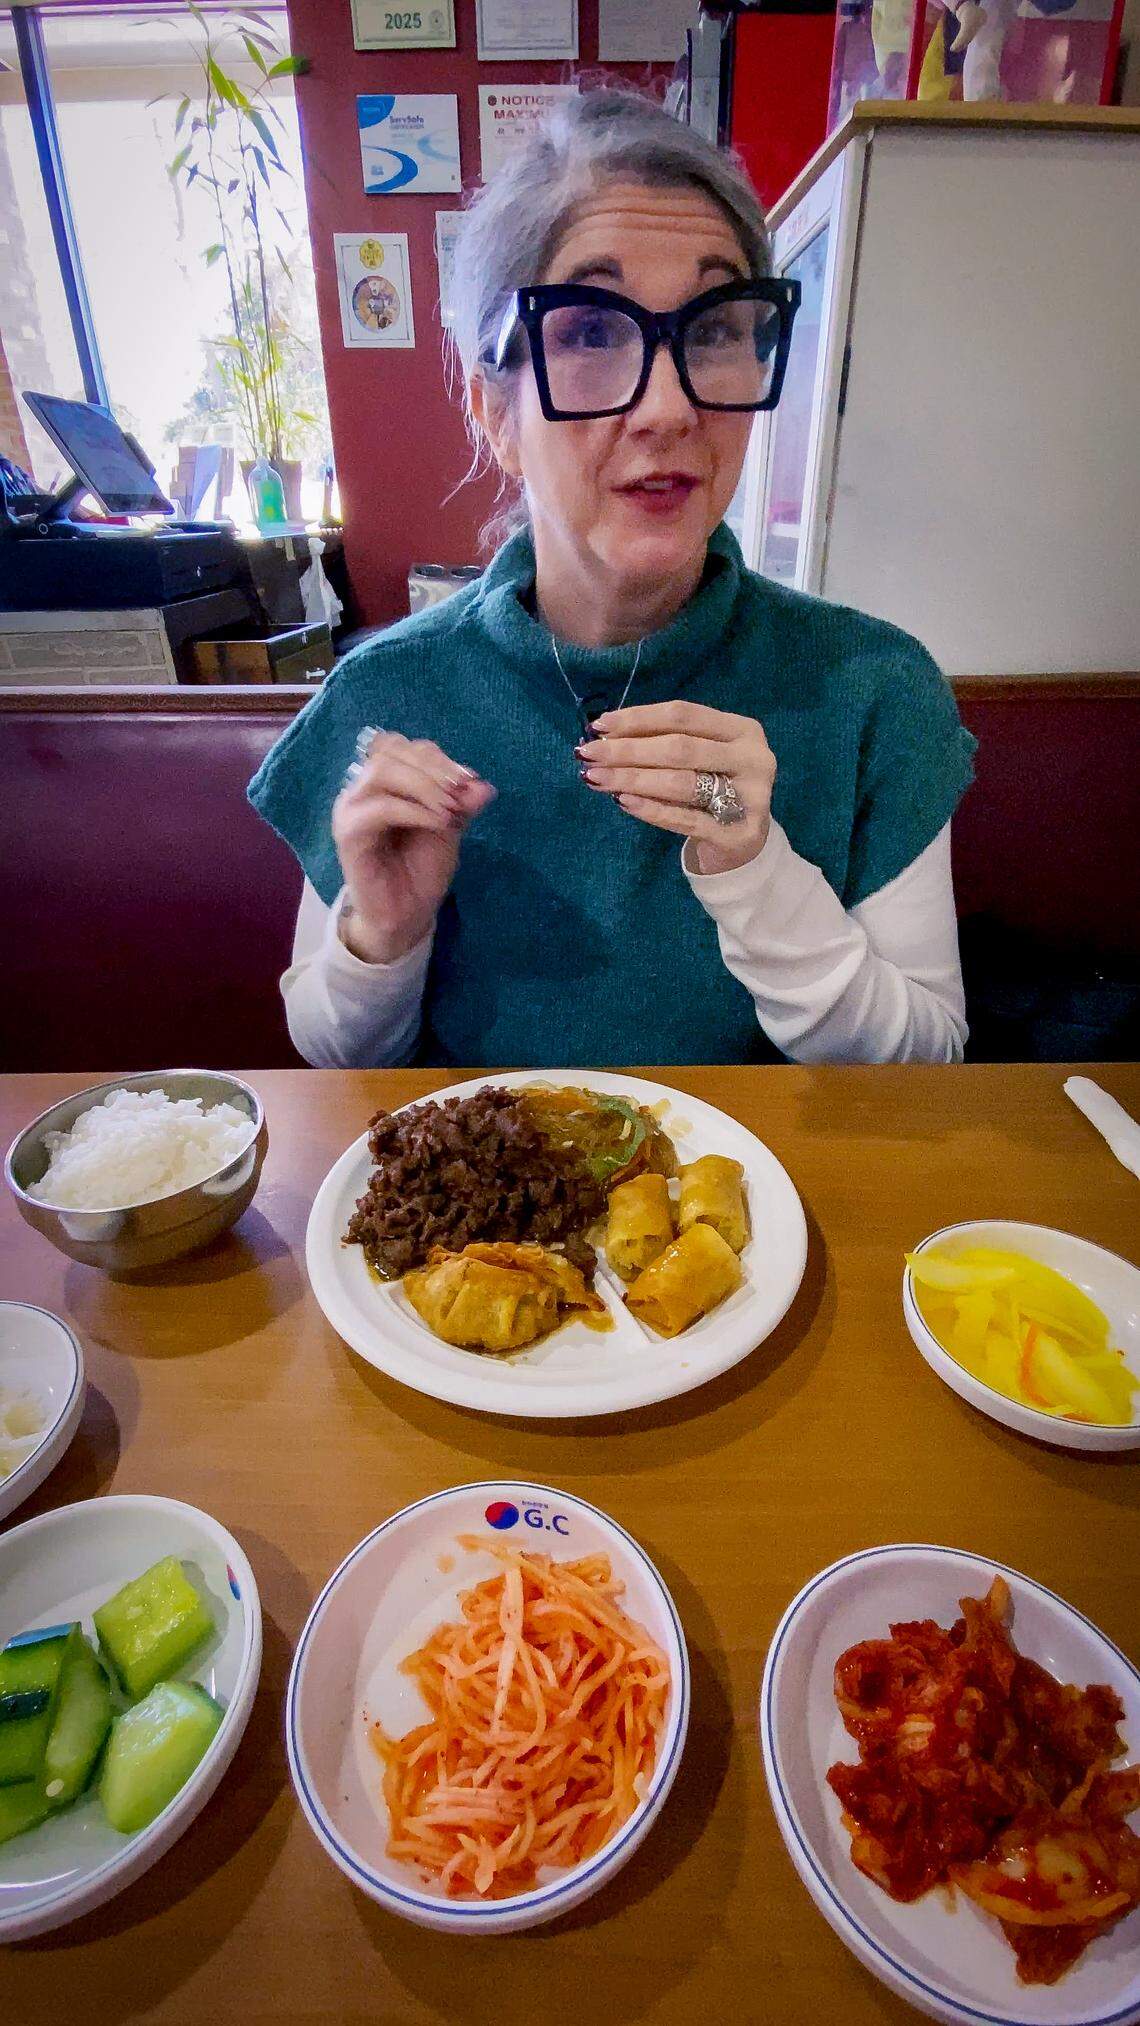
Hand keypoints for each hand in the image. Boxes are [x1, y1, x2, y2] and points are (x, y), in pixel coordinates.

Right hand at [331, 732, 494, 963]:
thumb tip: (485, 786)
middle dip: (433, 769)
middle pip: (392, 751)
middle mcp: (362, 789)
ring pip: (383, 771)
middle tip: (460, 796)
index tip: (469, 781)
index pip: (406, 747)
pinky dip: (414, 810)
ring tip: (449, 810)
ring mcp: (351, 808)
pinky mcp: (348, 833)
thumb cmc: (421, 869)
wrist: (407, 914)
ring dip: (424, 786)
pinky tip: (438, 823)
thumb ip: (462, 804)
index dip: (439, 759)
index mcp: (384, 782)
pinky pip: (380, 808)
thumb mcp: (449, 828)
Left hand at [577, 700, 775, 874]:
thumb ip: (662, 744)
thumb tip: (604, 735)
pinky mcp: (738, 833)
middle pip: (680, 748)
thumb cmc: (713, 790)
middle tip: (588, 754)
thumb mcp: (698, 760)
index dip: (639, 718)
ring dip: (632, 779)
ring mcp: (751, 797)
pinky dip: (652, 809)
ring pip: (681, 782)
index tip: (599, 725)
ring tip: (596, 778)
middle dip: (628, 750)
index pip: (683, 715)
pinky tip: (623, 802)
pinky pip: (687, 819)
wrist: (744, 843)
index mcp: (742, 730)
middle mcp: (752, 758)